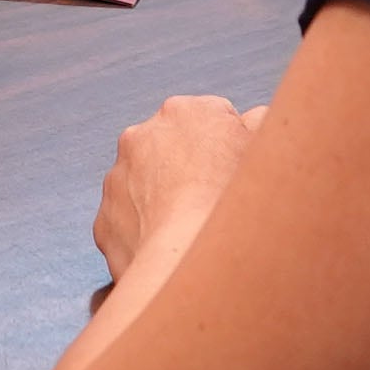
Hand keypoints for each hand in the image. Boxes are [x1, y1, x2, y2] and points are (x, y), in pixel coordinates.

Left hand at [92, 95, 261, 284]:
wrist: (191, 257)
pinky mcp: (104, 220)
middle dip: (190, 170)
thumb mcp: (265, 150)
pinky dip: (146, 234)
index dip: (229, 149)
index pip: (211, 121)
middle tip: (215, 202)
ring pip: (145, 186)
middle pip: (171, 149)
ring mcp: (117, 179)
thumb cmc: (235, 204)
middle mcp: (141, 136)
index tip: (237, 174)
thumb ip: (259, 123)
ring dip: (164, 201)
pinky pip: (129, 224)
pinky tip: (173, 249)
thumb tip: (255, 119)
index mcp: (185, 112)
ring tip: (194, 230)